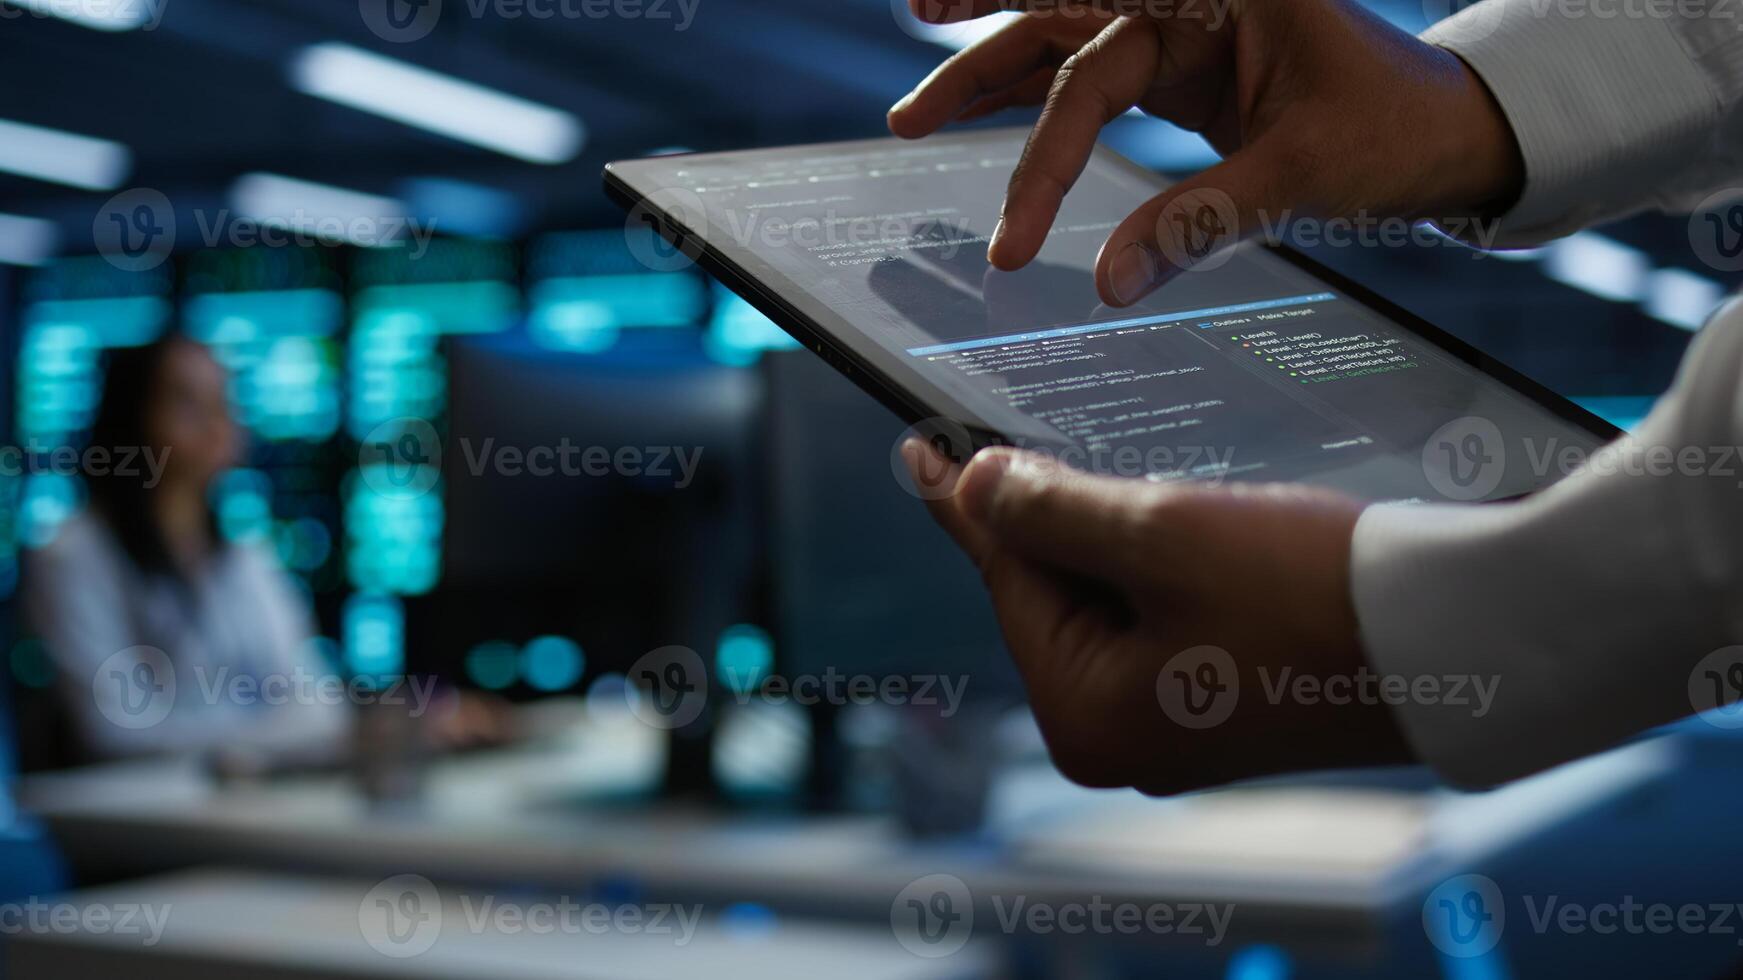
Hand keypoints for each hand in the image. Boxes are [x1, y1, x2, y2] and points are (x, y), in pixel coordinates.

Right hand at [888, 0, 1524, 305]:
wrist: (1452, 129)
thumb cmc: (1397, 128)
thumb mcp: (1304, 174)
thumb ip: (1200, 220)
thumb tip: (1108, 283)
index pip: (1096, 66)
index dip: (1046, 154)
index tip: (1016, 241)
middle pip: (1055, 21)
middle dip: (975, 63)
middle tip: (906, 113)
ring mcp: (1184, 31)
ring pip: (1063, 47)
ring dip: (990, 77)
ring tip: (917, 116)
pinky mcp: (1185, 70)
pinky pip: (1094, 80)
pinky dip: (1043, 104)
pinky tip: (992, 115)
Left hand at [903, 440, 1411, 793]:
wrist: (1463, 637)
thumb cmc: (1312, 593)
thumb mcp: (1163, 535)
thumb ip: (1053, 509)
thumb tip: (972, 484)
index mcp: (1089, 719)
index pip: (1009, 581)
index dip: (971, 501)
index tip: (924, 447)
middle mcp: (1123, 740)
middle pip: (1057, 595)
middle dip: (1063, 517)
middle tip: (1052, 438)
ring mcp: (1178, 726)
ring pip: (1115, 599)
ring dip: (1120, 533)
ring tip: (1148, 480)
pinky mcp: (1230, 700)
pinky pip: (1165, 617)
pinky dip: (1167, 563)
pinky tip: (1190, 519)